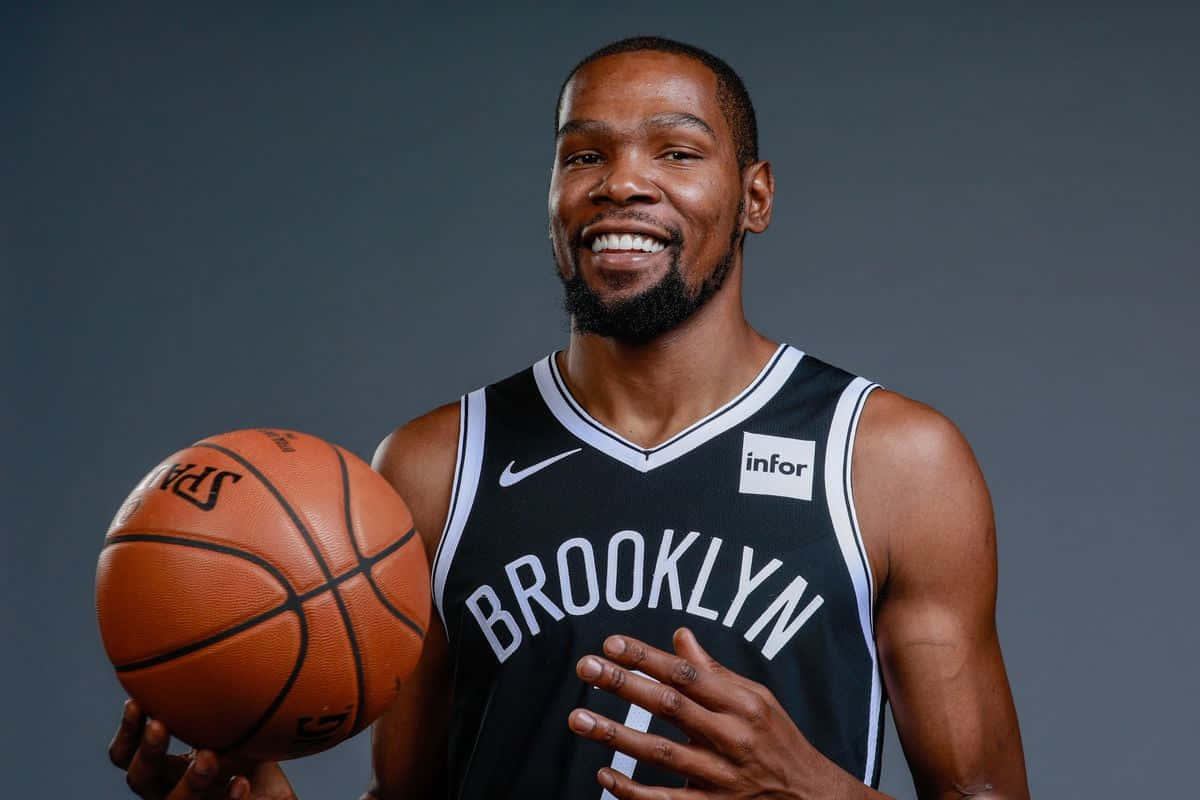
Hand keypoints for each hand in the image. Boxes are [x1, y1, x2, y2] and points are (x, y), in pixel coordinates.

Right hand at [108, 699, 297, 799]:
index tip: (136, 702)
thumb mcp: (234, 723)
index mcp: (165, 768)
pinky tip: (242, 784)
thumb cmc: (249, 753)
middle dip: (148, 752)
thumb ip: (220, 700)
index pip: (126, 756)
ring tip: (209, 756)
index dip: (126, 733)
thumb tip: (222, 649)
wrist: (275, 793)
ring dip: (189, 781)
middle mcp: (170, 790)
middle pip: (140, 779)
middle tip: (161, 724)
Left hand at [568, 628, 865, 798]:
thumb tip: (680, 636)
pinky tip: (605, 775)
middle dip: (624, 684)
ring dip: (616, 735)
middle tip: (585, 667)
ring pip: (661, 753)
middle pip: (670, 705)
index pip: (686, 673)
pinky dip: (633, 790)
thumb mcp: (756, 698)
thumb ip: (713, 671)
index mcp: (741, 703)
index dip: (647, 657)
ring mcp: (722, 776)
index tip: (610, 643)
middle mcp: (732, 736)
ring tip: (579, 718)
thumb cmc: (777, 740)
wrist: (812, 798)